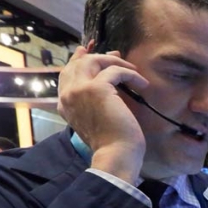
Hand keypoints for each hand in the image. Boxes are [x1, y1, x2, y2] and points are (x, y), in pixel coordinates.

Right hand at [58, 43, 148, 183]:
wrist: (115, 154)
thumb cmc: (110, 143)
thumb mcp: (96, 118)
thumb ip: (94, 100)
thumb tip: (106, 79)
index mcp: (64, 104)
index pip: (66, 74)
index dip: (78, 61)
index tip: (89, 52)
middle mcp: (68, 95)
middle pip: (79, 63)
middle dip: (98, 56)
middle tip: (116, 55)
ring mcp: (80, 90)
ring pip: (94, 61)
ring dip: (115, 62)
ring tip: (132, 70)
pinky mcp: (97, 89)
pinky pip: (115, 71)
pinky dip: (131, 74)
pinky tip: (142, 84)